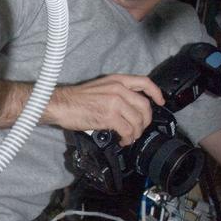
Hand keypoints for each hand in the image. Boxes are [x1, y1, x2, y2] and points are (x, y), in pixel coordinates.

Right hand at [45, 74, 164, 145]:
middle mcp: (118, 89)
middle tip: (140, 128)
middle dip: (146, 121)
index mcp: (116, 80)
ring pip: (138, 120)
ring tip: (129, 137)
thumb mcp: (99, 87)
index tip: (160, 101)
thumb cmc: (74, 99)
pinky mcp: (109, 116)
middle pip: (144, 106)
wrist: (60, 104)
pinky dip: (128, 138)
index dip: (156, 93)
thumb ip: (116, 92)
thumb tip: (127, 107)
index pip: (144, 82)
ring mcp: (114, 102)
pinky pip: (127, 130)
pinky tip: (123, 140)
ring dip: (136, 132)